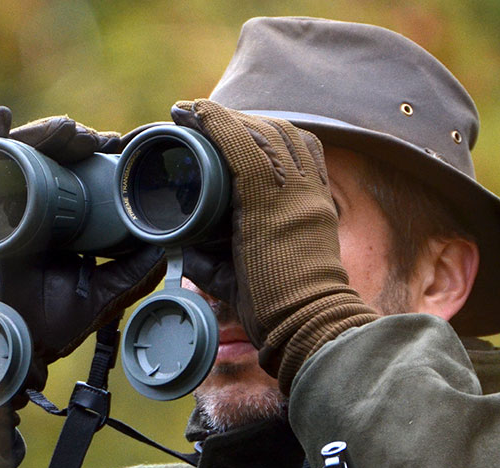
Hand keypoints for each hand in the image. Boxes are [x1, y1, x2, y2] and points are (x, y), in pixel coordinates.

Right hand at [0, 106, 164, 406]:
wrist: (3, 350)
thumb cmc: (42, 326)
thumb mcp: (99, 296)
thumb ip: (133, 274)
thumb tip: (168, 248)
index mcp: (50, 220)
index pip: (71, 174)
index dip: (95, 156)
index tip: (121, 147)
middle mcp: (20, 207)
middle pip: (45, 156)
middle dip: (73, 141)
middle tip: (99, 140)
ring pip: (14, 152)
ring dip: (41, 134)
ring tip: (67, 130)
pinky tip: (1, 118)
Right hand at [172, 99, 377, 393]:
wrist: (312, 324)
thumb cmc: (267, 306)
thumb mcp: (219, 279)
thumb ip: (196, 254)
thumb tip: (176, 239)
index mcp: (265, 205)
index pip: (240, 142)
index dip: (213, 120)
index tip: (188, 109)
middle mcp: (295, 191)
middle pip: (265, 131)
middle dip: (230, 119)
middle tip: (201, 118)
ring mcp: (313, 193)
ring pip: (289, 135)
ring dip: (257, 124)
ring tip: (231, 126)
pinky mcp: (323, 200)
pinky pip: (309, 151)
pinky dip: (286, 138)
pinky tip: (267, 140)